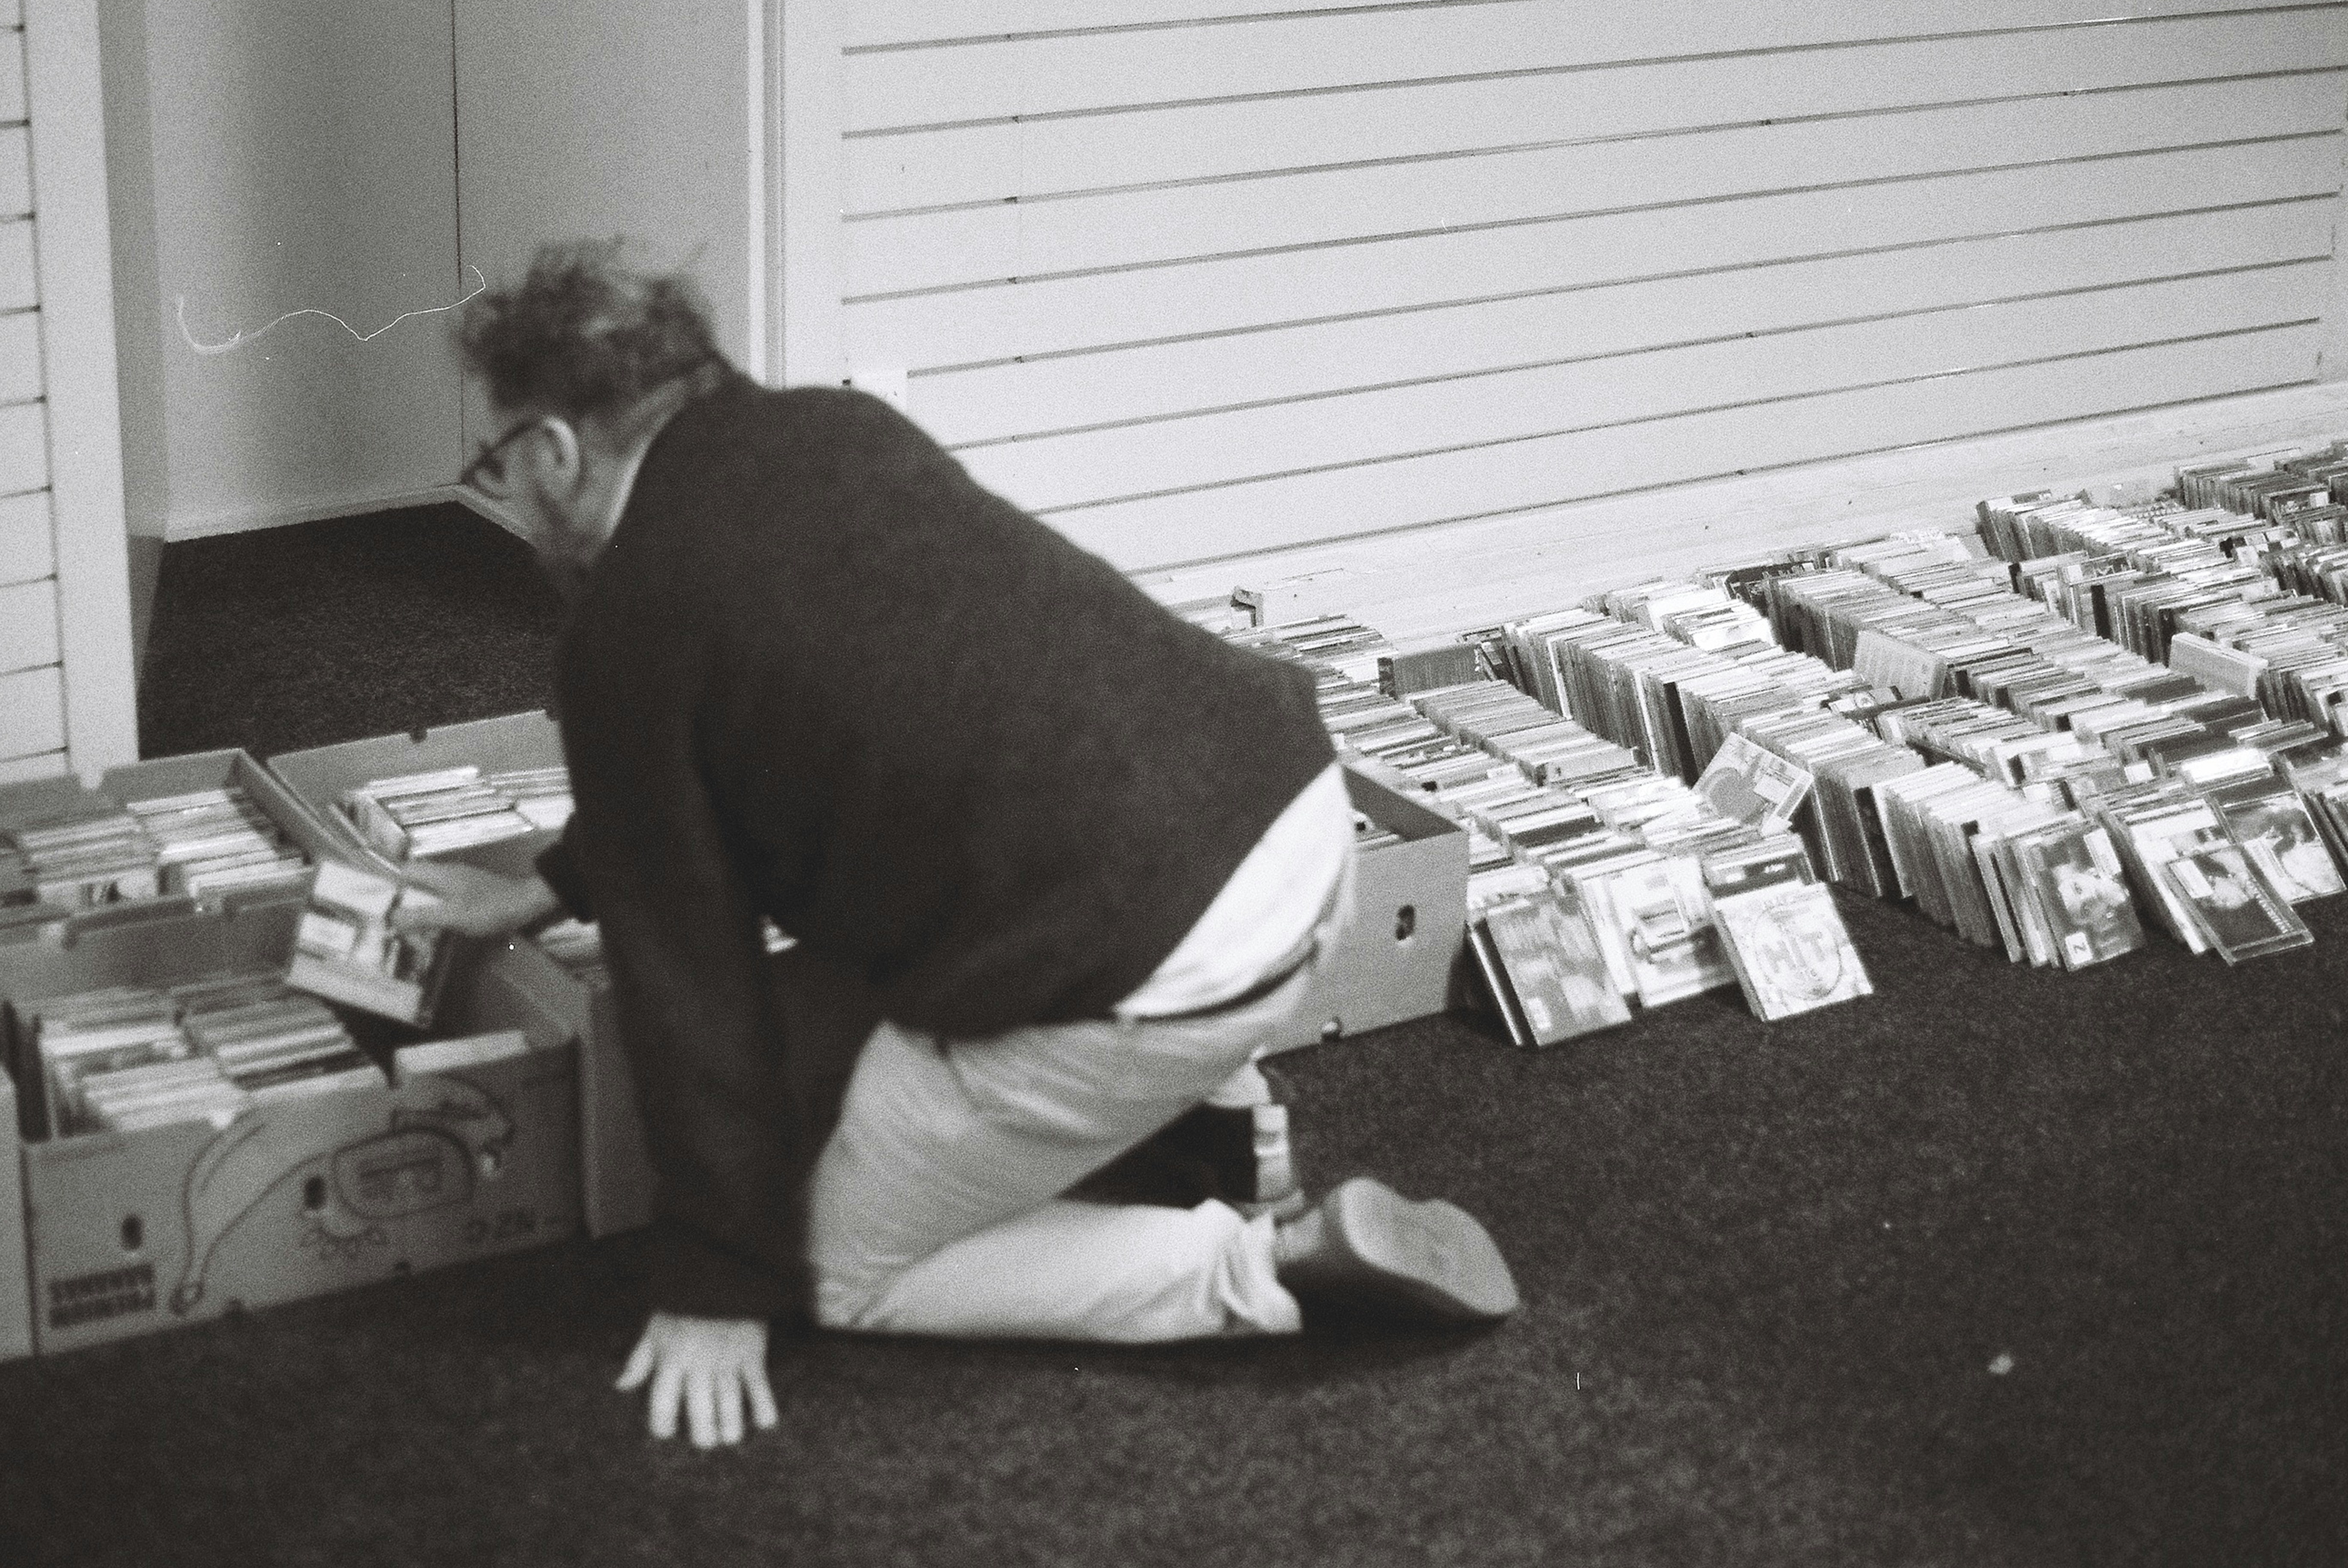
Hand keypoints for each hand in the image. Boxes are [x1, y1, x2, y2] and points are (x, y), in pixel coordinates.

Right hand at [387, 860, 559, 938]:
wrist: (529, 903)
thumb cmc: (491, 908)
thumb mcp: (453, 915)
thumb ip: (422, 916)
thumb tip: (390, 918)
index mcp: (439, 874)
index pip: (403, 870)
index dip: (386, 883)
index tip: (371, 898)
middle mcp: (447, 874)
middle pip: (414, 881)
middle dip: (398, 898)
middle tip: (384, 918)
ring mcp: (460, 883)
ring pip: (428, 891)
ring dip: (416, 906)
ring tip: (401, 926)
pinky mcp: (471, 893)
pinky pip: (443, 899)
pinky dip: (433, 911)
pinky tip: (431, 927)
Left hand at [615, 1311, 778, 1447]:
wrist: (720, 1274)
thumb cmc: (682, 1306)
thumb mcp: (655, 1329)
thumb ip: (639, 1360)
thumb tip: (620, 1386)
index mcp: (671, 1358)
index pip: (663, 1400)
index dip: (662, 1422)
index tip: (666, 1433)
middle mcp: (698, 1363)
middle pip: (700, 1407)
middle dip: (702, 1431)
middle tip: (706, 1443)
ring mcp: (727, 1359)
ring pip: (729, 1401)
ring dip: (731, 1424)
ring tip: (730, 1438)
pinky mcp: (752, 1352)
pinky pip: (759, 1384)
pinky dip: (763, 1404)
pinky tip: (765, 1423)